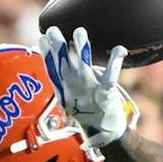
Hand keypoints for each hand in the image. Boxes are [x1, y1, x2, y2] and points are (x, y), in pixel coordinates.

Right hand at [36, 26, 129, 147]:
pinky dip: (115, 62)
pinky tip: (119, 50)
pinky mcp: (105, 94)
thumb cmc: (87, 108)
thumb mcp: (70, 94)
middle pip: (64, 62)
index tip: (43, 37)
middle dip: (58, 45)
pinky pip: (110, 76)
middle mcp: (74, 86)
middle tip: (53, 30)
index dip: (46, 52)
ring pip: (83, 65)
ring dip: (82, 48)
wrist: (102, 131)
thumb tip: (63, 54)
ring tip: (80, 32)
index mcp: (64, 87)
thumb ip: (66, 75)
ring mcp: (89, 90)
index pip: (51, 67)